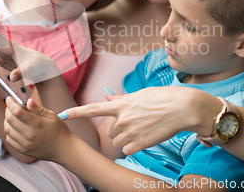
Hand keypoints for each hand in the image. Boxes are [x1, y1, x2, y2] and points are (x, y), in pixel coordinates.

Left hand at [4, 97, 72, 161]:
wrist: (63, 149)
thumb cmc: (59, 130)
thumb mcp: (52, 116)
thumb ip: (38, 108)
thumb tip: (28, 101)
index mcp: (37, 124)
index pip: (17, 111)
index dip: (11, 103)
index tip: (9, 98)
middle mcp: (29, 134)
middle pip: (10, 119)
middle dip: (8, 110)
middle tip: (11, 106)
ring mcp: (25, 144)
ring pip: (7, 129)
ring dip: (7, 120)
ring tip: (14, 116)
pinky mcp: (23, 150)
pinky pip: (9, 139)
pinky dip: (9, 131)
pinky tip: (15, 127)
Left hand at [60, 87, 222, 154]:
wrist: (183, 108)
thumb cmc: (163, 97)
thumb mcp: (140, 94)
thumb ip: (121, 98)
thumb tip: (107, 95)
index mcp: (121, 104)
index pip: (92, 109)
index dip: (75, 112)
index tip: (61, 114)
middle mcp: (122, 119)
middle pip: (110, 131)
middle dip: (118, 128)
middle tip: (136, 122)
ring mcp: (130, 132)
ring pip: (118, 141)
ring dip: (126, 138)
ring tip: (143, 128)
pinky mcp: (140, 144)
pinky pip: (128, 150)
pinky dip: (134, 146)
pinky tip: (146, 137)